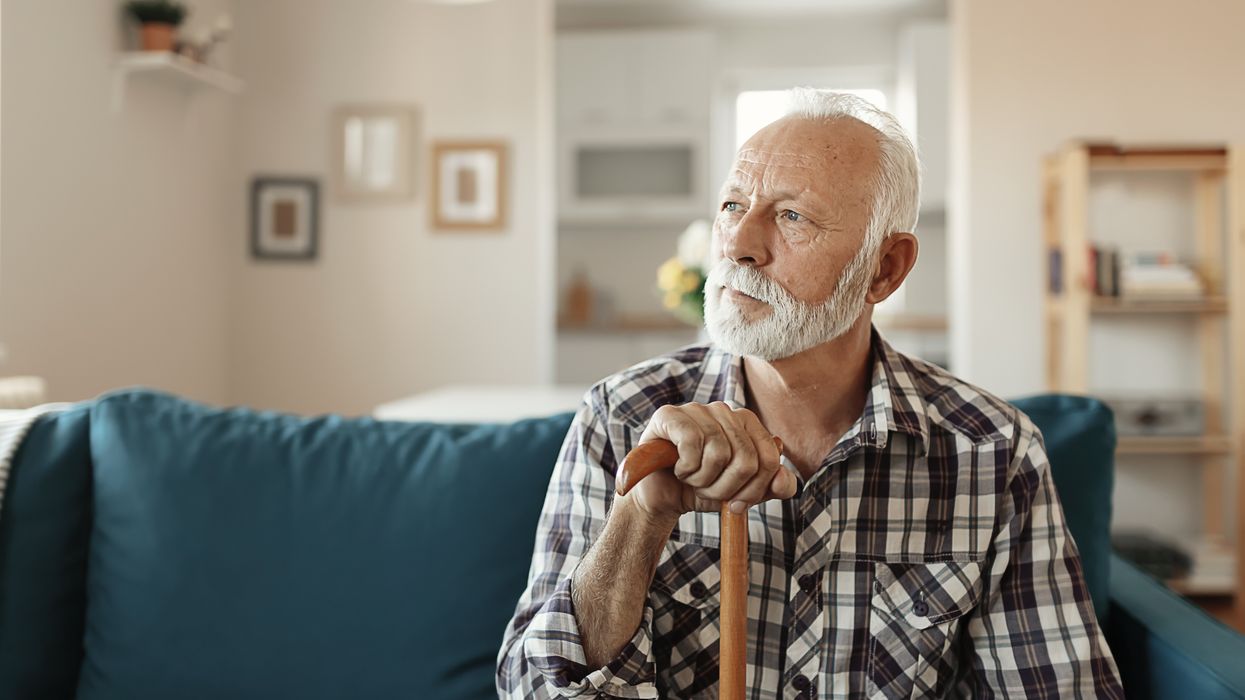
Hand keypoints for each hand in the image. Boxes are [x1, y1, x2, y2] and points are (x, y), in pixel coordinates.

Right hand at [623, 402, 795, 523]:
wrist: (662, 497)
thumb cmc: (702, 489)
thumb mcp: (743, 493)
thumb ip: (772, 487)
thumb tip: (782, 478)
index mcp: (747, 423)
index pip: (770, 458)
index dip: (755, 490)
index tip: (736, 503)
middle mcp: (724, 410)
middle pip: (747, 459)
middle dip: (727, 488)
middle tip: (708, 489)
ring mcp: (696, 409)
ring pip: (719, 453)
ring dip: (703, 480)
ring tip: (691, 478)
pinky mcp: (669, 414)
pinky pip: (692, 444)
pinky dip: (686, 468)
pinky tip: (678, 469)